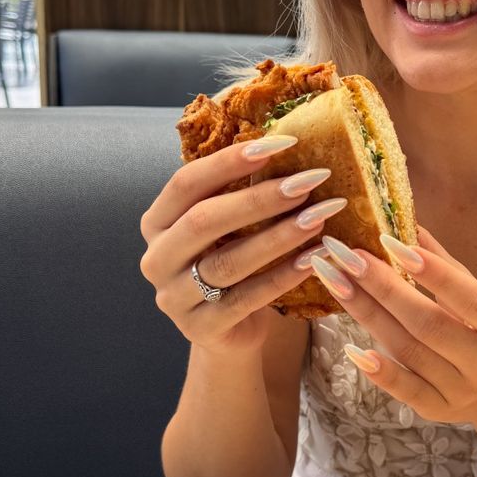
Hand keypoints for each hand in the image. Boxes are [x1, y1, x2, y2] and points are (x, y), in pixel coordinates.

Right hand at [139, 136, 345, 355]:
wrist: (227, 332)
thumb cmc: (229, 263)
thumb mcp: (224, 228)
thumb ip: (235, 194)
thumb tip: (285, 146)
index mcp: (156, 223)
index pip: (187, 182)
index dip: (231, 160)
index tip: (281, 144)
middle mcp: (156, 259)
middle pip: (205, 220)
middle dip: (260, 198)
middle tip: (309, 181)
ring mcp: (174, 298)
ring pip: (229, 262)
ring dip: (279, 236)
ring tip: (319, 217)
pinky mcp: (201, 329)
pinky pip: (248, 299)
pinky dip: (283, 276)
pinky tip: (315, 258)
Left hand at [310, 226, 476, 427]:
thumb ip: (446, 265)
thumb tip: (407, 223)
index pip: (470, 298)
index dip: (433, 272)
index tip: (392, 242)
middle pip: (429, 325)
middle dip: (383, 288)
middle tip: (346, 255)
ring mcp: (461, 391)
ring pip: (408, 351)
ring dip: (366, 315)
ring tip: (334, 280)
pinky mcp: (437, 410)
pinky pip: (404, 390)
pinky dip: (378, 370)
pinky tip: (351, 349)